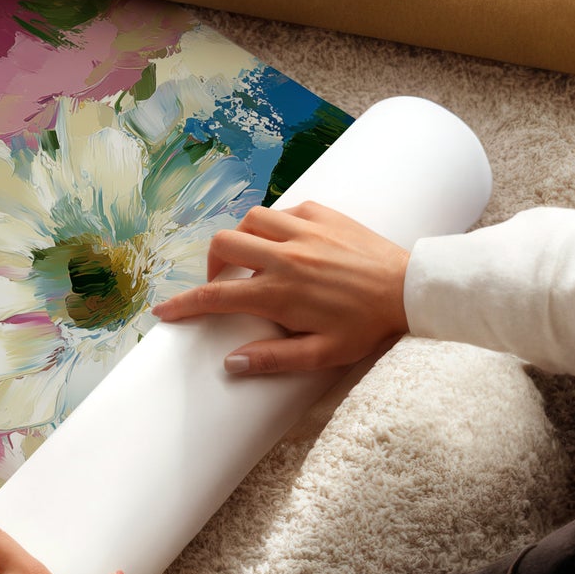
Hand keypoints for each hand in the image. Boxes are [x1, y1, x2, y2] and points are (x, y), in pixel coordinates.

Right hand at [153, 201, 409, 374]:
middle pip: (223, 245)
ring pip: (249, 220)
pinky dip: (275, 225)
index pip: (215, 297)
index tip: (164, 312)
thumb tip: (231, 363)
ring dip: (243, 239)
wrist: (411, 289)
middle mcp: (284, 256)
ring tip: (253, 260)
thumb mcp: (323, 354)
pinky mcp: (323, 214)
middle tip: (224, 283)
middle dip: (211, 265)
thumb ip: (274, 359)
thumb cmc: (367, 326)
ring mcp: (303, 230)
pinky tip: (287, 243)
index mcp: (279, 293)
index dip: (183, 304)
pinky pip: (284, 210)